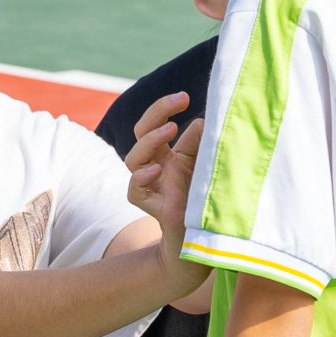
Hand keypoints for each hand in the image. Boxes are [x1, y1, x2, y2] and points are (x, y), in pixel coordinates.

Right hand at [126, 91, 203, 236]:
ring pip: (133, 159)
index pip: (154, 123)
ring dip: (149, 141)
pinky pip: (134, 191)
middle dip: (156, 113)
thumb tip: (202, 120)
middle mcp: (154, 166)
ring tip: (170, 129)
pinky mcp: (151, 206)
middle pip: (140, 133)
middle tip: (178, 102)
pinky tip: (156, 169)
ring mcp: (150, 186)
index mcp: (165, 153)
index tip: (184, 97)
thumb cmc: (200, 199)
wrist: (200, 239)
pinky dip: (141, 178)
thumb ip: (199, 145)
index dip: (164, 107)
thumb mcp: (202, 166)